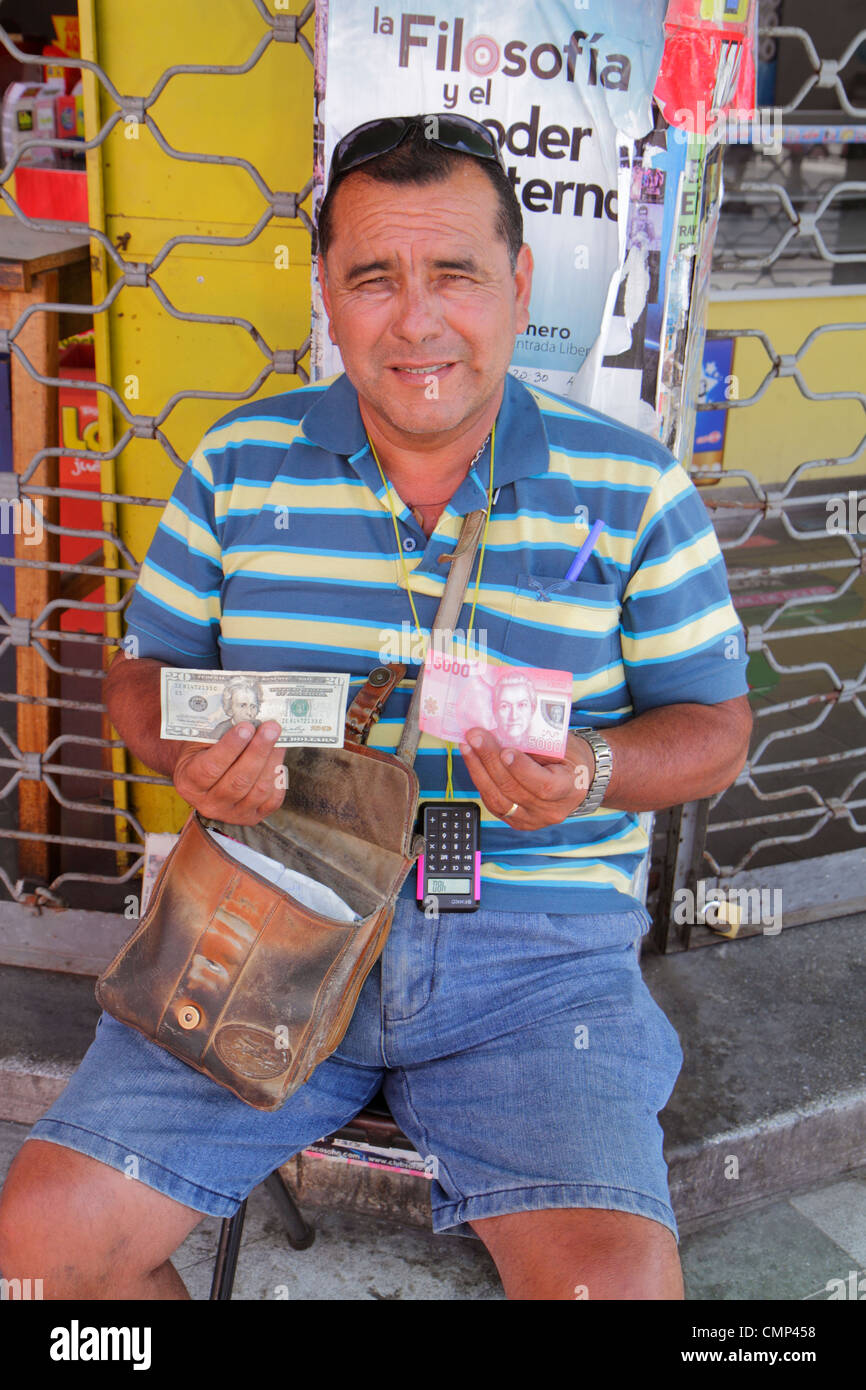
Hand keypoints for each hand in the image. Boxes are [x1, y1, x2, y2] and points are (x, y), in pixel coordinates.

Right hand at [171, 720, 285, 824]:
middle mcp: (209, 804)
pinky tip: (278, 759)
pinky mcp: (252, 818)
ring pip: (258, 790)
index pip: (210, 768)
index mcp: (189, 783)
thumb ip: (219, 733)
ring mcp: (232, 814)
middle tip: (271, 728)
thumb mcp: (200, 741)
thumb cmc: (203, 752)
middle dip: (258, 751)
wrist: (204, 775)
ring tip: (278, 739)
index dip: (230, 747)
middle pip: (239, 781)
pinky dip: (278, 778)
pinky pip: (272, 800)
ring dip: (272, 761)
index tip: (246, 727)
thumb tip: (250, 719)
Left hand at [458, 728, 593, 829]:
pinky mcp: (517, 821)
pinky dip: (481, 781)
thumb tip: (502, 732)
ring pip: (498, 800)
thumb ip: (537, 744)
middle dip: (490, 760)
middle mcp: (550, 811)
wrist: (576, 780)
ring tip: (467, 747)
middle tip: (475, 737)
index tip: (505, 751)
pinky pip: (494, 803)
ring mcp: (532, 819)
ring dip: (478, 771)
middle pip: (514, 790)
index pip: (543, 785)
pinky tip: (473, 761)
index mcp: (569, 790)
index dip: (521, 770)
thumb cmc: (571, 758)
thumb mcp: (564, 746)